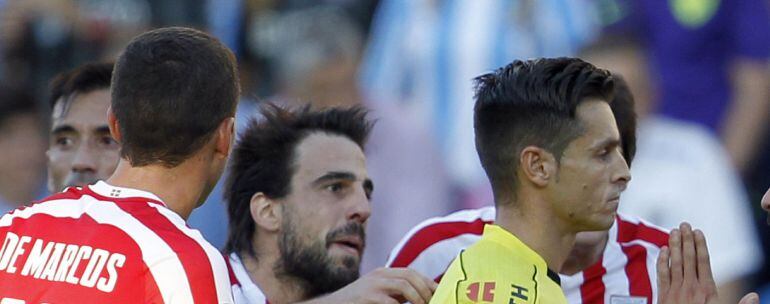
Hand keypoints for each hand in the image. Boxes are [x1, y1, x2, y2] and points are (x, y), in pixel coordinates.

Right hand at [302, 267, 436, 303]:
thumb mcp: (380, 295)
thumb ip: (398, 294)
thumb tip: (422, 298)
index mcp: (384, 273)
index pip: (412, 272)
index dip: (428, 283)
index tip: (440, 295)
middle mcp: (379, 275)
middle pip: (411, 276)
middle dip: (426, 291)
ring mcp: (372, 285)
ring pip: (404, 286)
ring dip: (418, 299)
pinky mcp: (367, 297)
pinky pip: (390, 303)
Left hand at [657, 222, 717, 303]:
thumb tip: (753, 296)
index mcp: (707, 290)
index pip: (703, 261)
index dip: (700, 245)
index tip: (698, 232)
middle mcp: (691, 287)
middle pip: (688, 258)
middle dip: (687, 240)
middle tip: (684, 225)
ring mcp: (676, 290)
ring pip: (675, 263)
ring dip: (674, 245)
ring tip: (674, 231)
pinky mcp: (664, 296)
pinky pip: (662, 275)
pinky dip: (662, 261)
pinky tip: (663, 250)